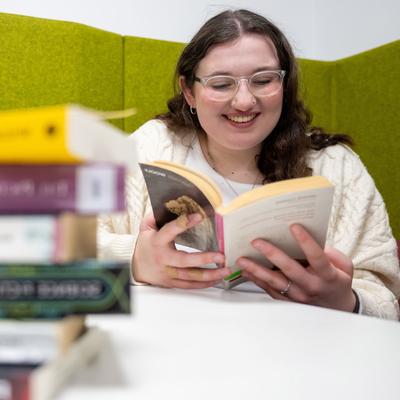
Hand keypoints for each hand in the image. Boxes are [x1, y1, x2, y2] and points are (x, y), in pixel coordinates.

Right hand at [133, 213, 230, 287]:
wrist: (135, 267)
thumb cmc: (146, 244)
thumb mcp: (147, 227)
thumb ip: (158, 215)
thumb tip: (173, 203)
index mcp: (157, 241)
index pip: (170, 230)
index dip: (184, 223)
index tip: (199, 216)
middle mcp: (163, 258)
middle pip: (184, 261)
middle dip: (204, 259)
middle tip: (221, 256)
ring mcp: (167, 273)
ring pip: (190, 276)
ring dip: (209, 274)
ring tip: (224, 269)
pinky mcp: (171, 283)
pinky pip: (189, 285)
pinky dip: (204, 284)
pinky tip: (216, 279)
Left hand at [236, 224, 355, 311]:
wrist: (336, 307)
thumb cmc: (337, 281)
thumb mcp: (344, 266)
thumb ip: (332, 253)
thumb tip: (312, 241)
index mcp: (327, 276)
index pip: (317, 257)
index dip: (306, 242)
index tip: (294, 226)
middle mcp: (311, 287)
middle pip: (290, 270)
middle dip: (272, 254)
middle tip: (257, 241)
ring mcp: (298, 296)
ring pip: (275, 282)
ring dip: (256, 270)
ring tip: (242, 259)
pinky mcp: (287, 301)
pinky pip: (269, 290)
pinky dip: (256, 280)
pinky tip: (245, 270)